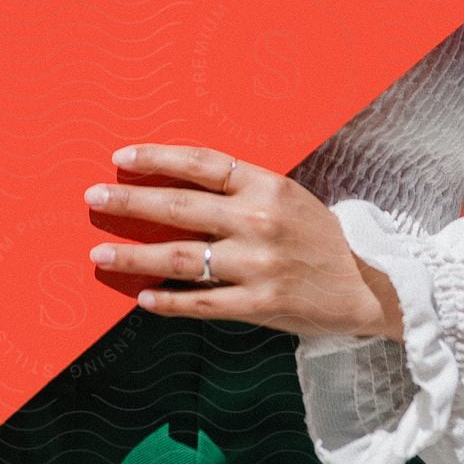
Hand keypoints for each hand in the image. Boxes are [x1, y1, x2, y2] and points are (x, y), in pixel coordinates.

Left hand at [83, 141, 403, 342]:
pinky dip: (169, 301)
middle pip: (180, 206)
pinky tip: (141, 298)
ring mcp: (258, 265)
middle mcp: (258, 220)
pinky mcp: (260, 305)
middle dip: (131, 201)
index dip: (158, 158)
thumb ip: (240, 189)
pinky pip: (203, 303)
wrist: (369, 284)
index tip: (121, 158)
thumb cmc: (320, 236)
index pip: (201, 164)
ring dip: (135, 255)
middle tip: (93, 197)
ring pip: (182, 257)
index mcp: (266, 185)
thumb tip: (179, 182)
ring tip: (99, 255)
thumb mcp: (287, 196)